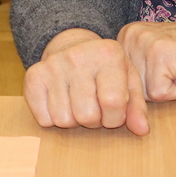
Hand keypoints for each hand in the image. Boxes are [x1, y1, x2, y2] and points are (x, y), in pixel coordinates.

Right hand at [23, 28, 150, 135]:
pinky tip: (61, 101)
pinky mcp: (33, 76)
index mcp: (108, 54)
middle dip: (94, 120)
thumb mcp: (127, 81)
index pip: (113, 103)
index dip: (115, 117)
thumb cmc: (106, 69)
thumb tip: (142, 130)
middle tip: (95, 106)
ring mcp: (53, 65)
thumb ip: (136, 107)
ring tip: (78, 103)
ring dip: (74, 120)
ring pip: (64, 120)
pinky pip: (44, 118)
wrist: (73, 46)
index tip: (114, 110)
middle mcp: (78, 56)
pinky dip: (52, 118)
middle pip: (87, 116)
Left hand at [118, 17, 175, 100]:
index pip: (119, 80)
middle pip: (128, 88)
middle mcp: (129, 35)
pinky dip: (175, 90)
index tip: (163, 70)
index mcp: (125, 35)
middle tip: (174, 69)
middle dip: (154, 88)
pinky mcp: (159, 55)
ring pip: (142, 93)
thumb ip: (133, 74)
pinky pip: (159, 94)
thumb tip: (111, 109)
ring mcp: (143, 42)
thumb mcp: (153, 60)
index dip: (144, 85)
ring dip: (164, 89)